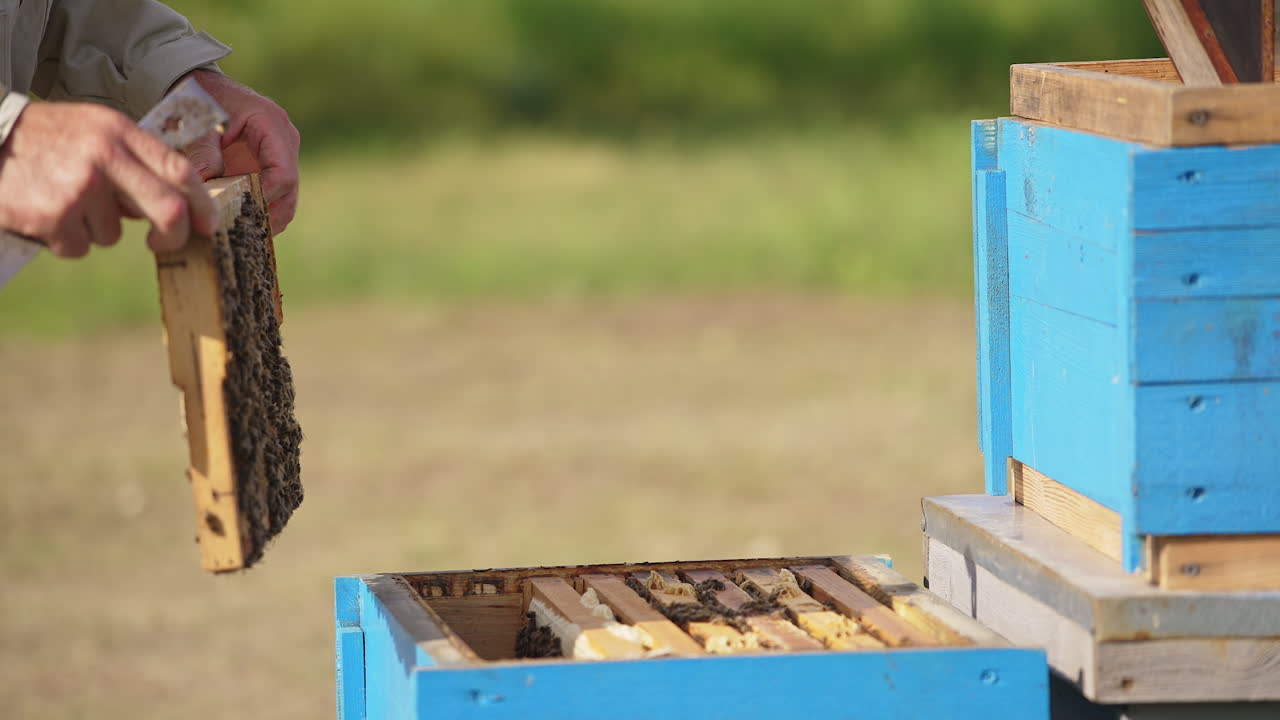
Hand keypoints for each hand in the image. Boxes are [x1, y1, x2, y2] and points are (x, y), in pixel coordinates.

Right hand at [0, 102, 216, 257]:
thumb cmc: (45, 139)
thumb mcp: (93, 131)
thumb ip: (133, 161)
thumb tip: (169, 206)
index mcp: (118, 132)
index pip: (180, 170)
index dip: (202, 203)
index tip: (208, 224)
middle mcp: (104, 157)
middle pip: (168, 210)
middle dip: (173, 236)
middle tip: (162, 243)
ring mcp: (79, 188)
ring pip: (113, 235)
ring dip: (93, 229)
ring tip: (63, 201)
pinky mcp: (54, 216)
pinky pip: (79, 247)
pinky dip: (64, 240)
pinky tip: (44, 214)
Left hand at [183, 70, 299, 233]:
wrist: (197, 88)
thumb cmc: (197, 100)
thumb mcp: (196, 123)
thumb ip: (201, 153)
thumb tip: (205, 188)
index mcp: (271, 124)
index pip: (283, 173)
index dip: (267, 199)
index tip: (241, 215)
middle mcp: (284, 141)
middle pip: (289, 190)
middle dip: (269, 216)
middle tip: (242, 235)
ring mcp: (280, 155)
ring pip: (285, 198)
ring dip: (265, 217)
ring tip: (239, 234)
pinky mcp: (269, 167)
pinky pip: (272, 196)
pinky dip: (258, 211)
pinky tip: (236, 223)